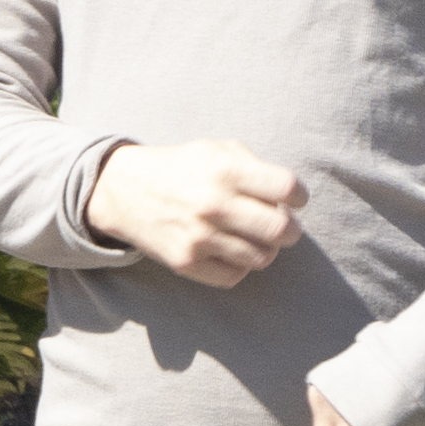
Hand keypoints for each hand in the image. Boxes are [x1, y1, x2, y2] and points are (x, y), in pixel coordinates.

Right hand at [90, 139, 305, 284]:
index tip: (294, 199)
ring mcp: (200, 237)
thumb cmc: (183, 168)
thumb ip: (256, 167)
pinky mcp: (186, 262)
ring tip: (256, 238)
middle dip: (291, 230)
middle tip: (285, 227)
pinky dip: (240, 265)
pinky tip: (231, 250)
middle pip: (281, 230)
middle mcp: (214, 204)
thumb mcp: (217, 150)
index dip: (299, 196)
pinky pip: (235, 276)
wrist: (125, 192)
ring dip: (266, 249)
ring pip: (262, 257)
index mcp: (225, 169)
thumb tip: (291, 198)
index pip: (287, 188)